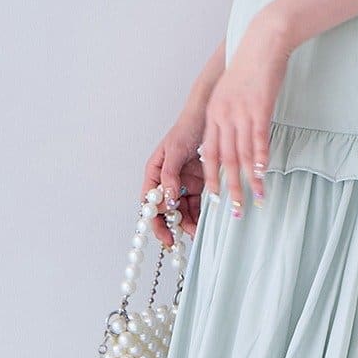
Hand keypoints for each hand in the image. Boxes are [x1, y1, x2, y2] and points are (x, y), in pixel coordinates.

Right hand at [141, 116, 208, 245]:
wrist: (208, 117)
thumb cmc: (186, 129)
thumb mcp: (175, 151)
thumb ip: (169, 175)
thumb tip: (166, 200)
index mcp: (154, 173)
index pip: (149, 202)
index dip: (154, 220)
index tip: (164, 234)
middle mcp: (166, 181)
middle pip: (164, 210)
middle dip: (171, 226)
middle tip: (179, 240)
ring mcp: (182, 184)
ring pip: (181, 210)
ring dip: (187, 223)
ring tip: (196, 233)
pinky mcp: (197, 184)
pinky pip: (196, 204)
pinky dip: (199, 215)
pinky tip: (204, 224)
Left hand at [197, 11, 291, 217]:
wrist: (262, 42)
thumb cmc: (249, 67)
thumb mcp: (232, 93)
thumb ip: (230, 117)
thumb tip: (237, 140)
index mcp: (213, 114)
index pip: (208, 154)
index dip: (212, 178)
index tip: (216, 199)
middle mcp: (222, 117)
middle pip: (223, 161)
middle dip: (230, 189)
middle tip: (236, 212)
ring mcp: (240, 113)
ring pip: (241, 155)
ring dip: (249, 181)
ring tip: (256, 200)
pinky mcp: (259, 107)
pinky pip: (259, 140)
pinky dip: (261, 160)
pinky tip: (264, 175)